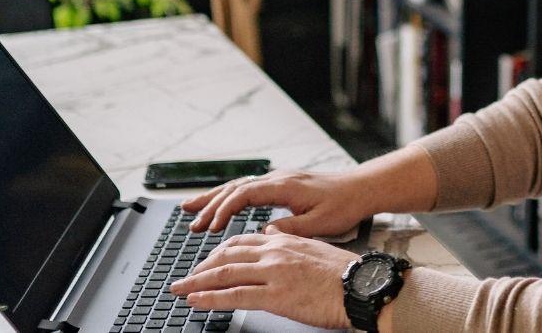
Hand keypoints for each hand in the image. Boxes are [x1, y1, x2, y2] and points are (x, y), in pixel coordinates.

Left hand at [169, 232, 356, 329]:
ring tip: (179, 289)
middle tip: (185, 278)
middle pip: (226, 255)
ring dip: (196, 282)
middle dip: (201, 267)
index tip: (207, 263)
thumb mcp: (315, 250)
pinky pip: (233, 296)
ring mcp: (273, 273)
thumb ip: (292, 246)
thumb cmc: (345, 275)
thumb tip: (275, 242)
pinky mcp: (275, 295)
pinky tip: (195, 301)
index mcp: (285, 241)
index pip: (241, 242)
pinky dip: (209, 298)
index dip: (219, 253)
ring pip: (224, 274)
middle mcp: (275, 252)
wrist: (362, 287)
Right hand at [183, 170, 369, 235]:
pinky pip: (249, 188)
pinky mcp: (282, 184)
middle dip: (209, 204)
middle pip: (235, 188)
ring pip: (239, 186)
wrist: (362, 188)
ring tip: (192, 210)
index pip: (244, 195)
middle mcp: (278, 179)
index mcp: (284, 186)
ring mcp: (279, 179)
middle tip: (190, 220)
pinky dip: (230, 196)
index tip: (212, 227)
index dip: (224, 210)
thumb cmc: (345, 205)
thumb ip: (291, 229)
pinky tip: (220, 204)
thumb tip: (264, 233)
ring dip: (215, 198)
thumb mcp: (320, 223)